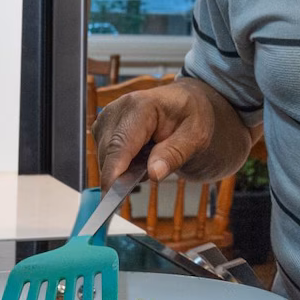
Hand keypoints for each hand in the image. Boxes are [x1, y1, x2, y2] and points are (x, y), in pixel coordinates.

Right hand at [92, 78, 247, 184]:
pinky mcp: (104, 127)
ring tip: (154, 156)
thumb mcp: (195, 137)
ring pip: (105, 157)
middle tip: (158, 168)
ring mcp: (108, 118)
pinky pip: (106, 156)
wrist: (186, 103)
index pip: (120, 144)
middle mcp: (118, 108)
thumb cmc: (192, 116)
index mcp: (141, 106)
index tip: (110, 196)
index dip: (114, 171)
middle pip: (109, 153)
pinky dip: (122, 163)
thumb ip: (174, 154)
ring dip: (125, 168)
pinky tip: (142, 155)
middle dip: (125, 173)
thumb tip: (154, 174)